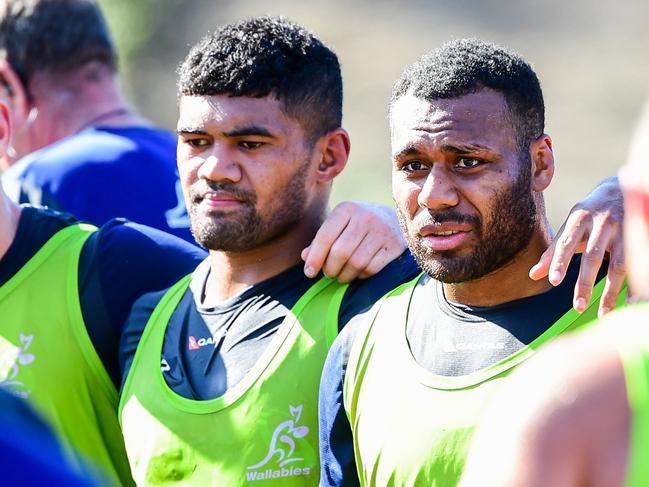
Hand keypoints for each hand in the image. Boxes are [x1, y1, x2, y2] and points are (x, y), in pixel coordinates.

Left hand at [301, 201, 405, 281]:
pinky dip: (360, 276)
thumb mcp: (338, 225)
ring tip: (341, 275)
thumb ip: (321, 240)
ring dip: (344, 275)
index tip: (309, 273)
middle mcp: (365, 217)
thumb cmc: (357, 225)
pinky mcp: (394, 246)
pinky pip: (371, 269)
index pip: (325, 236)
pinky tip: (357, 272)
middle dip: (330, 269)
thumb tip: (306, 257)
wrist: (395, 220)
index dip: (315, 258)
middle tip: (329, 273)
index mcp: (347, 209)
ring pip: (356, 263)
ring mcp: (382, 231)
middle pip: (340, 252)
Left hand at [529, 177, 624, 316]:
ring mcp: (624, 230)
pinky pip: (637, 265)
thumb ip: (553, 251)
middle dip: (584, 283)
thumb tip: (533, 275)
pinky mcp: (640, 237)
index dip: (559, 261)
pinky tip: (629, 303)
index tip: (554, 281)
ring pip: (618, 265)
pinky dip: (634, 286)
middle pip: (592, 256)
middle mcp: (602, 223)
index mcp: (579, 218)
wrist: (624, 188)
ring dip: (611, 291)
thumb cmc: (590, 215)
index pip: (566, 242)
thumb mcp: (571, 227)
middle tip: (576, 307)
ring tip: (603, 314)